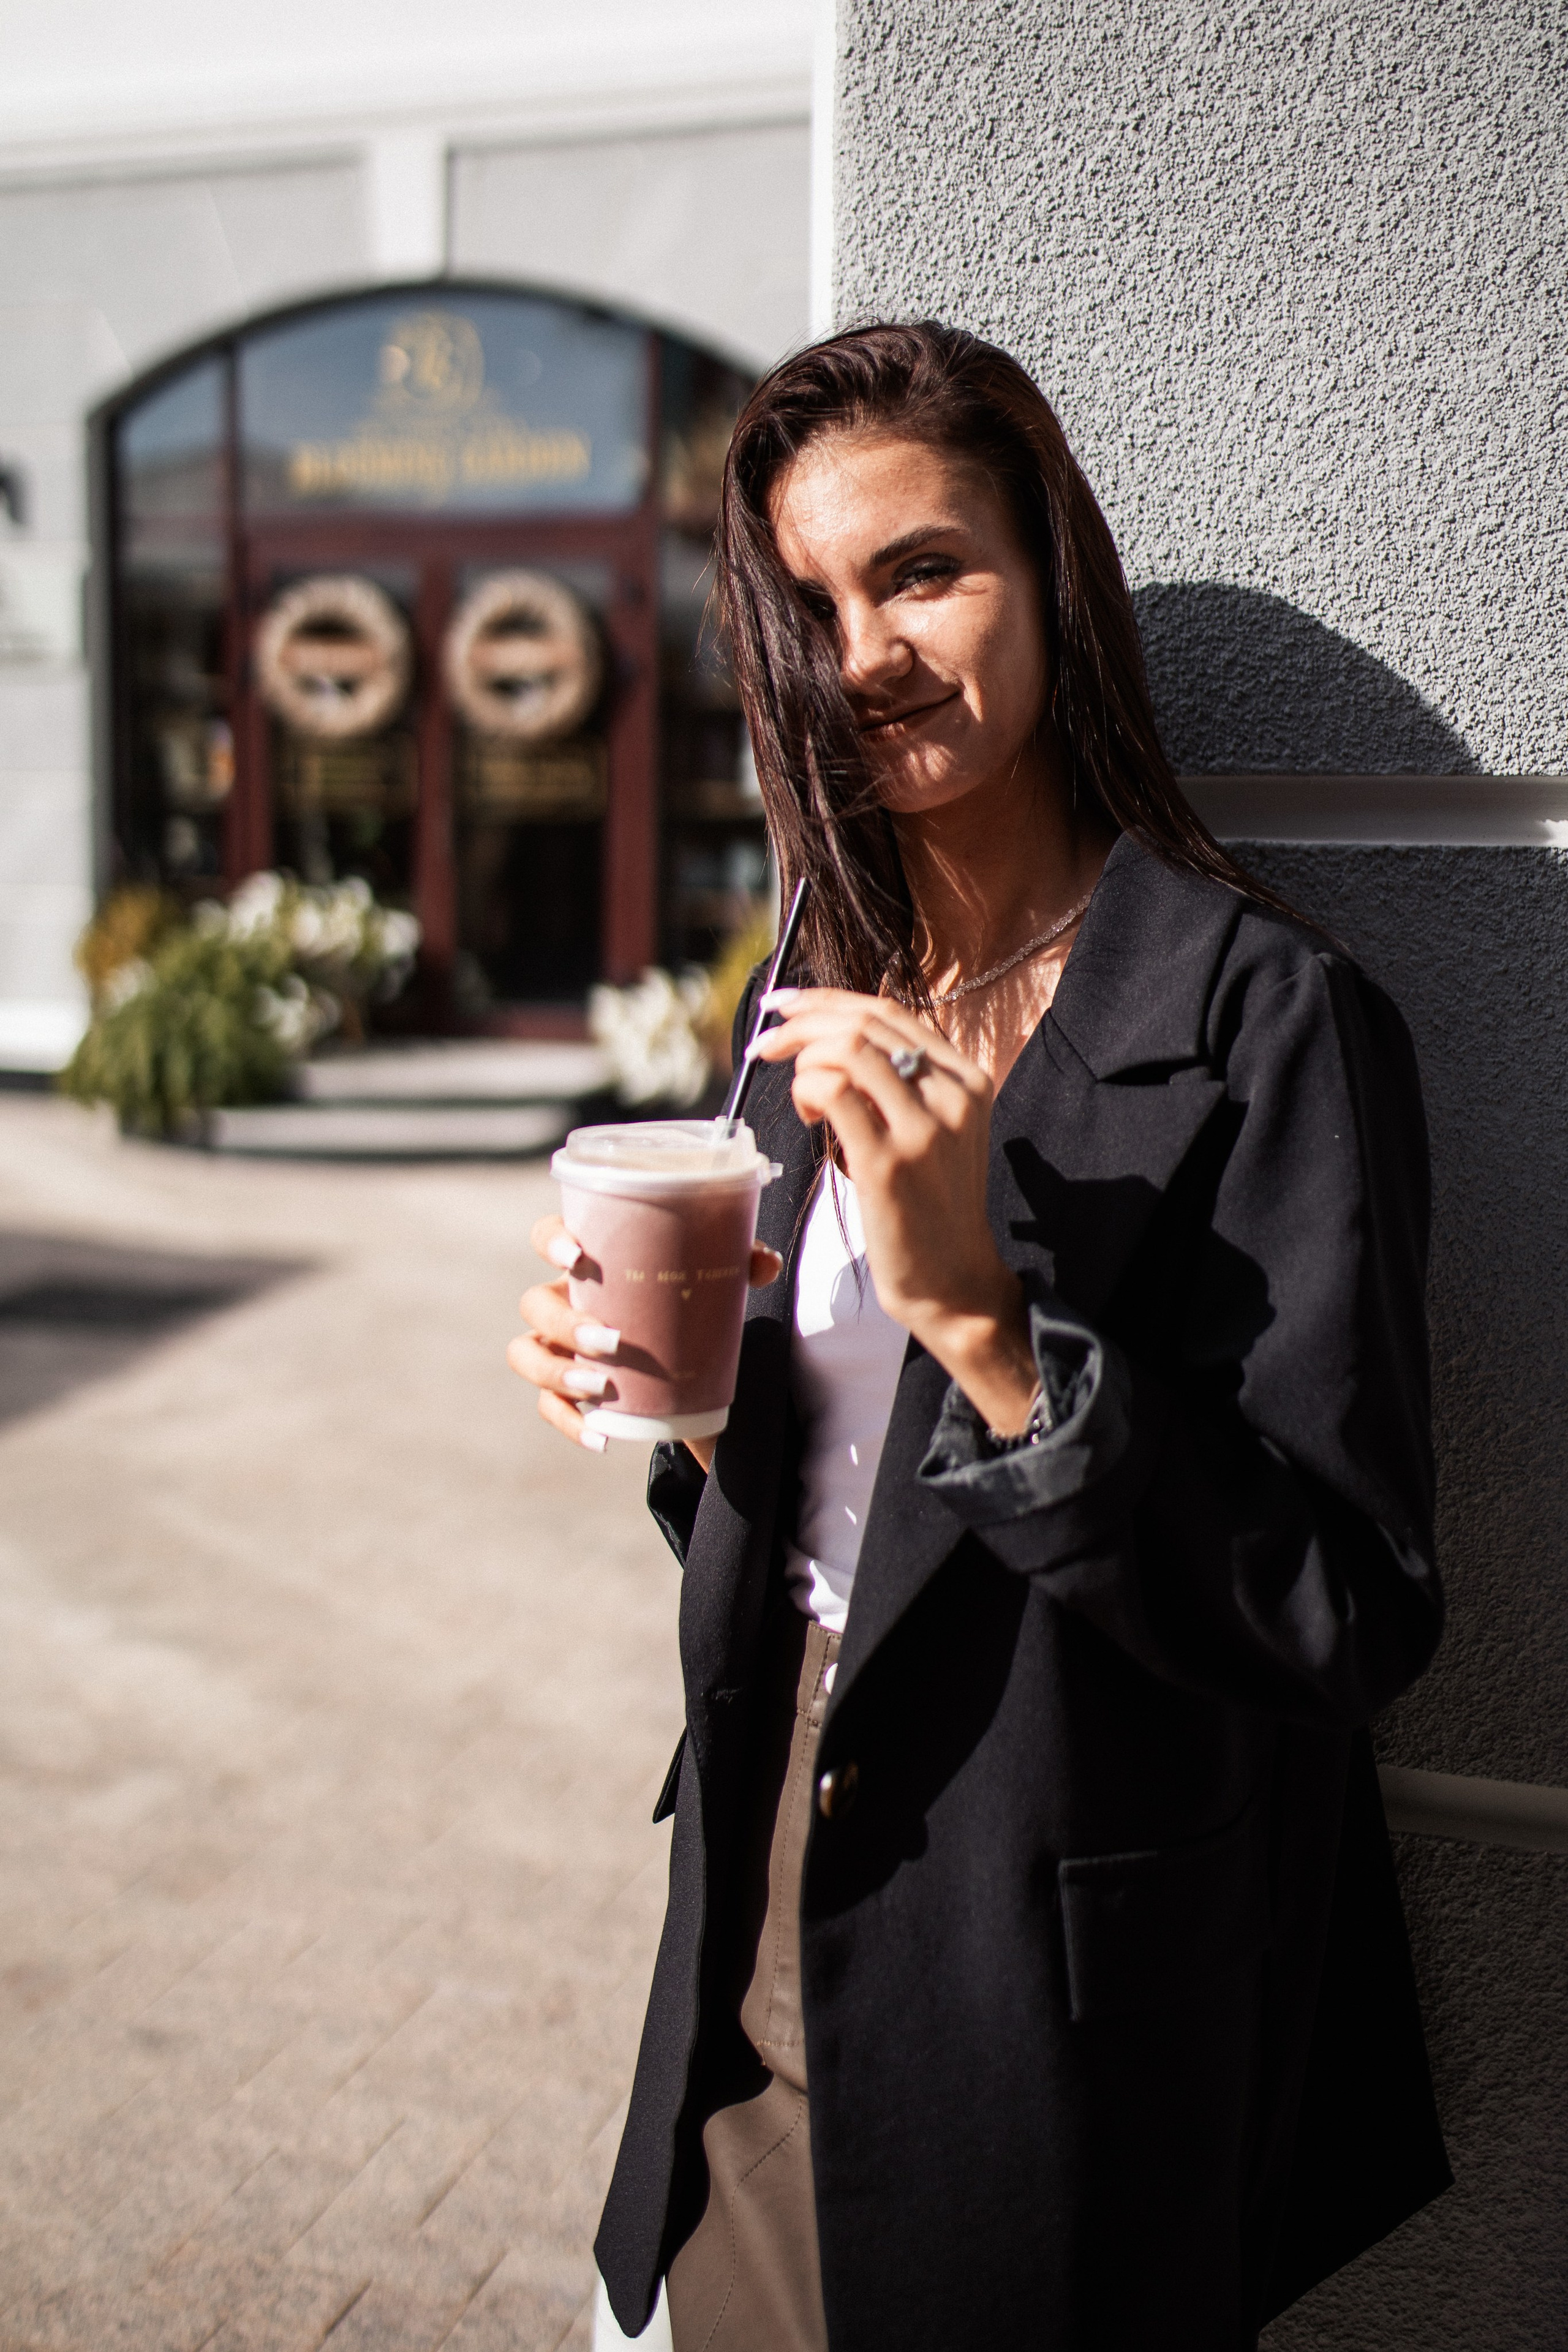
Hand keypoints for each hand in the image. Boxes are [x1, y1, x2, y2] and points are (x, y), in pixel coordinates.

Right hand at [508, 1213, 781, 1458]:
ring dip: (557, 1371)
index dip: (549, 1240)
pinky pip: (549, 1406)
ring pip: (526, 1354)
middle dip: (565, 1323)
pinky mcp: (565, 1388)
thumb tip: (765, 1262)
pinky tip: (600, 1437)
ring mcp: (557, 1345)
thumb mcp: (714, 1278)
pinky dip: (570, 1423)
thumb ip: (739, 1263)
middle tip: (613, 1340)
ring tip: (602, 1387)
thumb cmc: (684, 1298)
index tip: (576, 1256)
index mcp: (590, 1262)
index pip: (548, 1236)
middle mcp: (563, 1300)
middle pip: (535, 1304)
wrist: (680, 1352)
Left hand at [752, 989, 1038, 1433]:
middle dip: (800, 1021)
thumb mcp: (936, 1129)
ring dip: (802, 1060)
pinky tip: (807, 1115)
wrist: (952, 1280)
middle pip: (863, 1022)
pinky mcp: (887, 1163)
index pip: (889, 1011)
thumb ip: (903, 1082)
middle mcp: (952, 1096)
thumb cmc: (930, 1206)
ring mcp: (922, 1129)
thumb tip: (833, 1036)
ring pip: (845, 1049)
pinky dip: (805, 1091)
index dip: (827, 999)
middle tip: (763, 1041)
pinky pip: (831, 1093)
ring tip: (799, 1097)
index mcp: (967, 1079)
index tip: (784, 1005)